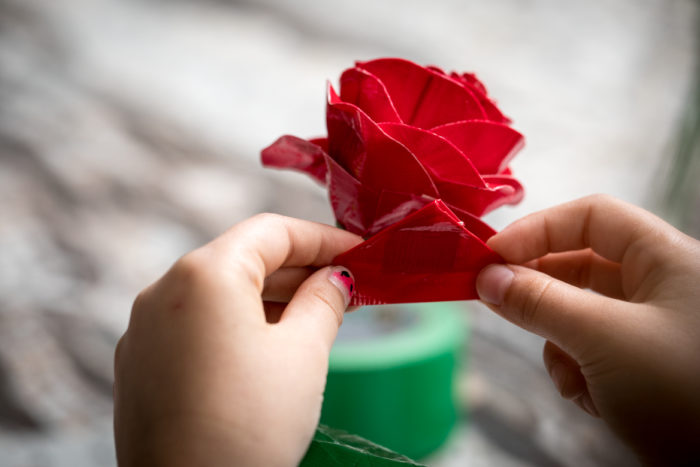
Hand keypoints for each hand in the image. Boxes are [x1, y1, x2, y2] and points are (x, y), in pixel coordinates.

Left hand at [114, 214, 360, 465]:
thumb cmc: (247, 428)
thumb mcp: (303, 354)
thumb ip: (325, 301)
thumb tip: (337, 278)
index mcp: (204, 274)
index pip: (272, 232)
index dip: (322, 238)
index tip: (357, 252)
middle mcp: (164, 290)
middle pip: (243, 258)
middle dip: (299, 270)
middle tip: (345, 286)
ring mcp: (145, 328)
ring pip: (219, 292)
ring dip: (270, 298)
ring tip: (315, 316)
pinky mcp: (140, 362)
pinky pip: (196, 324)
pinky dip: (236, 323)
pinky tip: (269, 345)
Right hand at [476, 194, 699, 463]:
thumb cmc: (683, 392)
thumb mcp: (602, 339)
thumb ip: (540, 302)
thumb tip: (487, 278)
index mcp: (666, 259)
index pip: (591, 217)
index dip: (539, 228)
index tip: (492, 255)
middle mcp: (660, 287)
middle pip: (581, 265)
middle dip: (540, 288)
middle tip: (495, 299)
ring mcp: (651, 330)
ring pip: (580, 313)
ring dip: (559, 342)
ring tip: (568, 372)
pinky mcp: (642, 367)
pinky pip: (591, 352)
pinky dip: (578, 372)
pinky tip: (590, 397)